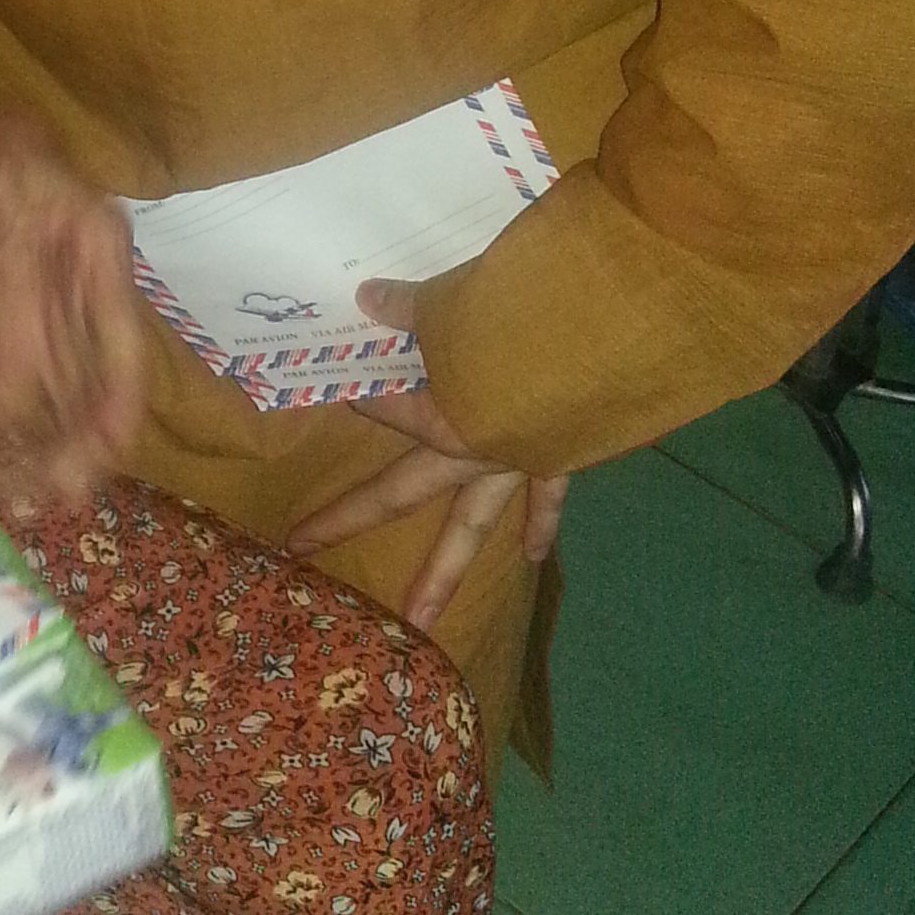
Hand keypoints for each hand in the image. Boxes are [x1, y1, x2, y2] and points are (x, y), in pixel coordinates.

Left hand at [0, 100, 149, 496]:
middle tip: (66, 491)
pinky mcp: (15, 328)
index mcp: (95, 242)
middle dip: (85, 436)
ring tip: (47, 495)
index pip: (119, 329)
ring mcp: (54, 310)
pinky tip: (20, 462)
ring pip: (67, 386)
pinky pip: (27, 382)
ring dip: (59, 441)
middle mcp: (86, 285)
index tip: (111, 444)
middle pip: (97, 371)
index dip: (118, 392)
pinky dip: (22, 421)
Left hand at [285, 276, 568, 631]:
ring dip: (444, 572)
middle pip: (397, 490)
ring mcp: (516, 463)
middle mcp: (470, 451)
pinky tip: (533, 557)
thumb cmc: (534, 317)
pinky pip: (547, 499)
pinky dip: (541, 525)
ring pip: (471, 525)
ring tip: (422, 617)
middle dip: (348, 516)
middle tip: (299, 546)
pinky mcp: (563, 458)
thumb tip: (369, 297)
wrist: (615, 344)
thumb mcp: (462, 302)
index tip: (344, 372)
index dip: (363, 388)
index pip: (384, 403)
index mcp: (439, 414)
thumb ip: (414, 306)